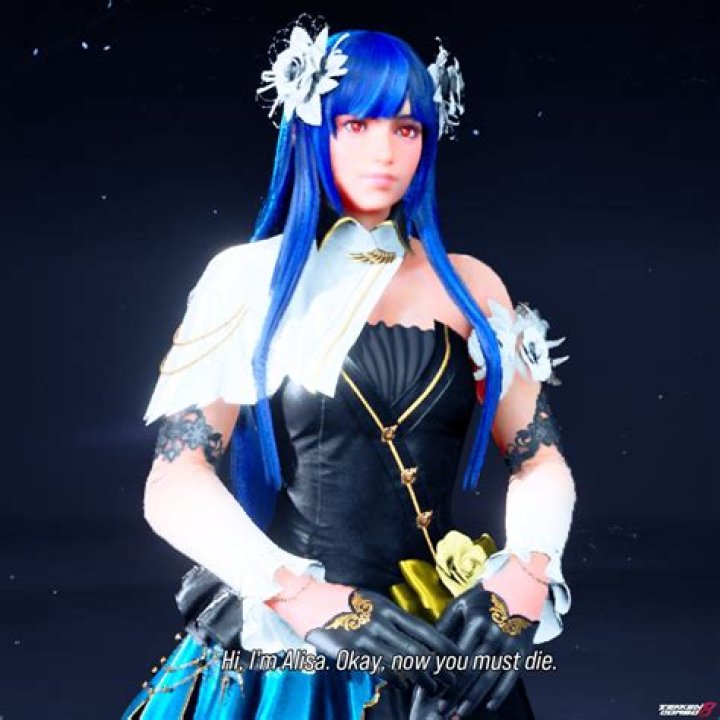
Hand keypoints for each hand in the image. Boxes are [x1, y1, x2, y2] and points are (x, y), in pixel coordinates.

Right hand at [304, 587, 460, 693]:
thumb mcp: (374, 603)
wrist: (311, 601)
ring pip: (402, 664)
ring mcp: (366, 639)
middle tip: (451, 680)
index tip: (458, 658)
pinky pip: (381, 671)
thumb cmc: (347, 603)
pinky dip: (398, 680)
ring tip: (434, 688)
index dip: (444, 647)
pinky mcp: (352, 653)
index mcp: (389, 609)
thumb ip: (395, 619)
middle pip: (418, 651)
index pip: (425, 630)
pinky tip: (406, 686)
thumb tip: (422, 638)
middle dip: (439, 668)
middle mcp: (381, 623)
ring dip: (422, 679)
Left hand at [411, 584, 537, 718]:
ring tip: (460, 714)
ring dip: (474, 699)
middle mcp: (493, 635)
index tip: (432, 692)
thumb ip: (444, 625)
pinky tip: (488, 706)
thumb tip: (428, 649)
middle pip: (471, 671)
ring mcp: (509, 645)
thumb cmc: (484, 597)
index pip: (456, 656)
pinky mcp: (523, 651)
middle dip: (455, 694)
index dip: (444, 676)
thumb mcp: (461, 604)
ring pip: (489, 678)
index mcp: (475, 622)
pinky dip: (500, 693)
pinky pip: (511, 677)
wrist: (521, 586)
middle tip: (442, 712)